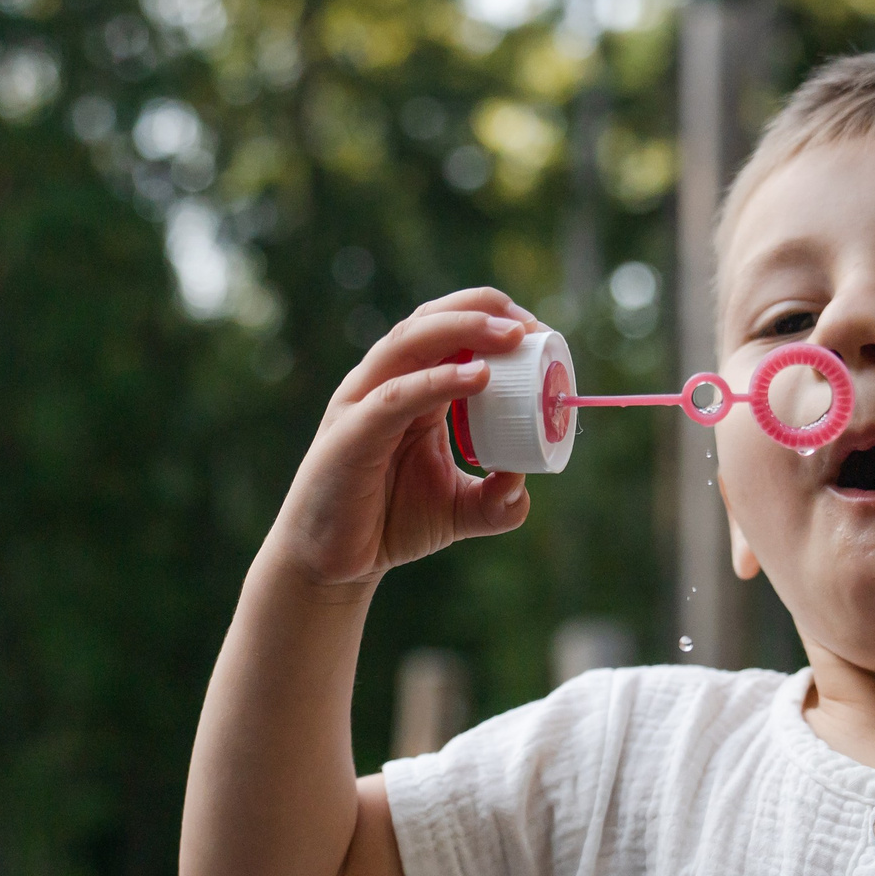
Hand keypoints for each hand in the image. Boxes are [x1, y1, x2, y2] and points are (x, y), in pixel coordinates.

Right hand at [268, 287, 539, 587]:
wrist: (333, 564)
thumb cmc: (389, 523)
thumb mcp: (458, 510)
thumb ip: (496, 500)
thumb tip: (524, 486)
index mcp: (413, 389)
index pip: (451, 332)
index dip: (495, 320)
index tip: (540, 334)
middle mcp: (385, 384)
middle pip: (430, 322)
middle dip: (482, 311)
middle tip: (531, 327)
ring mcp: (364, 404)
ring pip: (410, 342)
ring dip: (462, 329)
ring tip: (510, 335)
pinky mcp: (350, 435)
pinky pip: (395, 397)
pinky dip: (436, 381)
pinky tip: (477, 377)